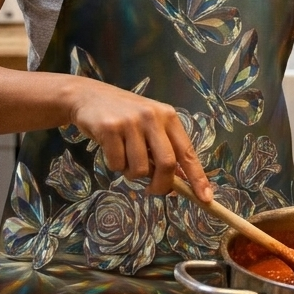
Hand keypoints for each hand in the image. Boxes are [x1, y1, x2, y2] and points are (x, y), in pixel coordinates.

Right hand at [68, 77, 212, 199]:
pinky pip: (117, 164)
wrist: (88, 95)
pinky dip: (114, 165)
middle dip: (161, 185)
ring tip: (124, 157)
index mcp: (168, 116)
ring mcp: (130, 122)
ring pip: (140, 169)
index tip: (205, 198)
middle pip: (167, 164)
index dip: (197, 177)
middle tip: (152, 190)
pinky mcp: (110, 128)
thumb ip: (164, 147)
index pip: (187, 152)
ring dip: (132, 173)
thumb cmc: (123, 114)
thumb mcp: (149, 124)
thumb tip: (180, 181)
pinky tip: (110, 148)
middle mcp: (152, 117)